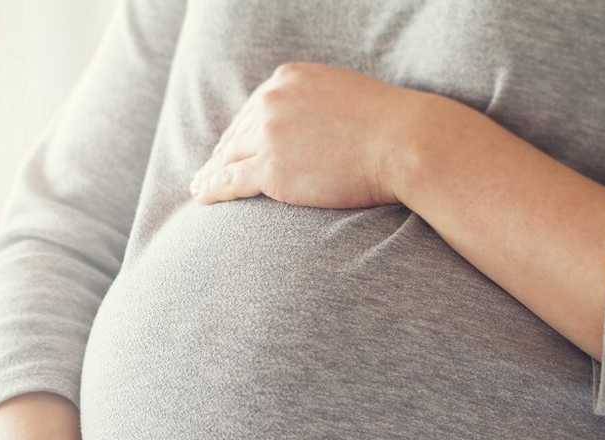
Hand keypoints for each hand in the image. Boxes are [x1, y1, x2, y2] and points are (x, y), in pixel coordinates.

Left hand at [190, 61, 423, 208]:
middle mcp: (270, 101)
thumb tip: (305, 124)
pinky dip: (212, 189)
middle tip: (206, 171)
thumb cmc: (387, 125)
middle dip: (222, 154)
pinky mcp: (271, 169)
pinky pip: (230, 180)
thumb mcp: (342, 96)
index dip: (239, 133)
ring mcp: (268, 135)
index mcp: (286, 79)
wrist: (405, 142)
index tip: (229, 148)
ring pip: (228, 157)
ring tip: (199, 187)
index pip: (253, 109)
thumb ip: (314, 104)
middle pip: (237, 133)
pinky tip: (201, 196)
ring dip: (210, 174)